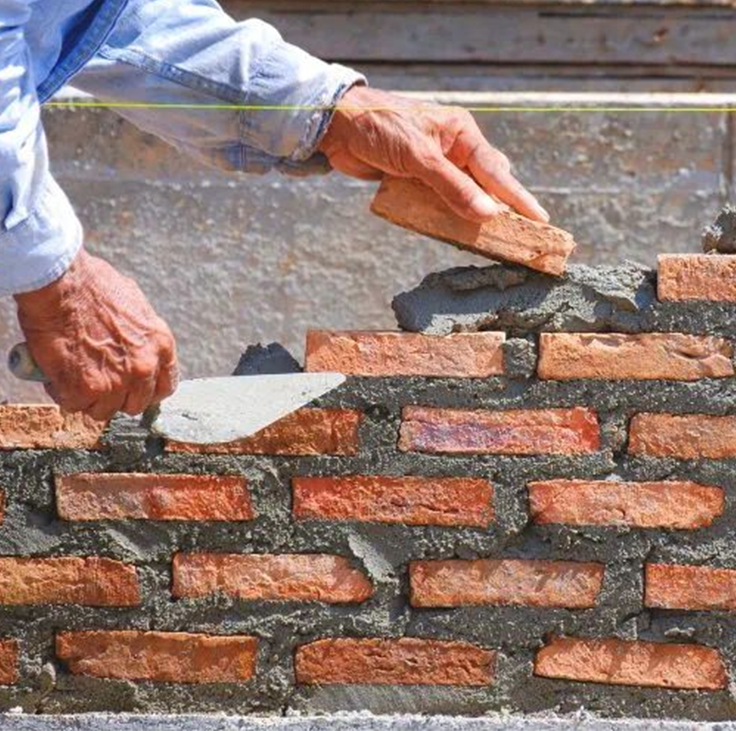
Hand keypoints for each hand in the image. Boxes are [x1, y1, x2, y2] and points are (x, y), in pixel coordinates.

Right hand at [14, 249, 177, 420]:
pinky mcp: (87, 389)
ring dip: (87, 398)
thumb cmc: (92, 285)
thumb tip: (133, 346)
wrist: (62, 283)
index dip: (147, 391)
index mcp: (161, 345)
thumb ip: (140, 334)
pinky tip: (56, 376)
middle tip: (96, 383)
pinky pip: (75, 405)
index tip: (133, 389)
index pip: (165, 386)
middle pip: (135, 404)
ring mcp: (117, 381)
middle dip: (115, 397)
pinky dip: (63, 394)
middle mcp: (145, 367)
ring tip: (72, 377)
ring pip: (104, 410)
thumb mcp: (134, 305)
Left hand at [319, 86, 547, 223]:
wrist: (337, 127)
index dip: (518, 198)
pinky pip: (441, 201)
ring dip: (476, 215)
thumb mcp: (420, 157)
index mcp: (461, 133)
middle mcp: (453, 149)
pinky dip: (449, 216)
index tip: (540, 219)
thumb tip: (487, 215)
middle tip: (524, 235)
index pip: (497, 171)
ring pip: (465, 195)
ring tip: (498, 239)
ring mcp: (435, 166)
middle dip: (503, 208)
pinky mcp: (417, 180)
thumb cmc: (381, 127)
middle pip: (486, 184)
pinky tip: (460, 230)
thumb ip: (453, 188)